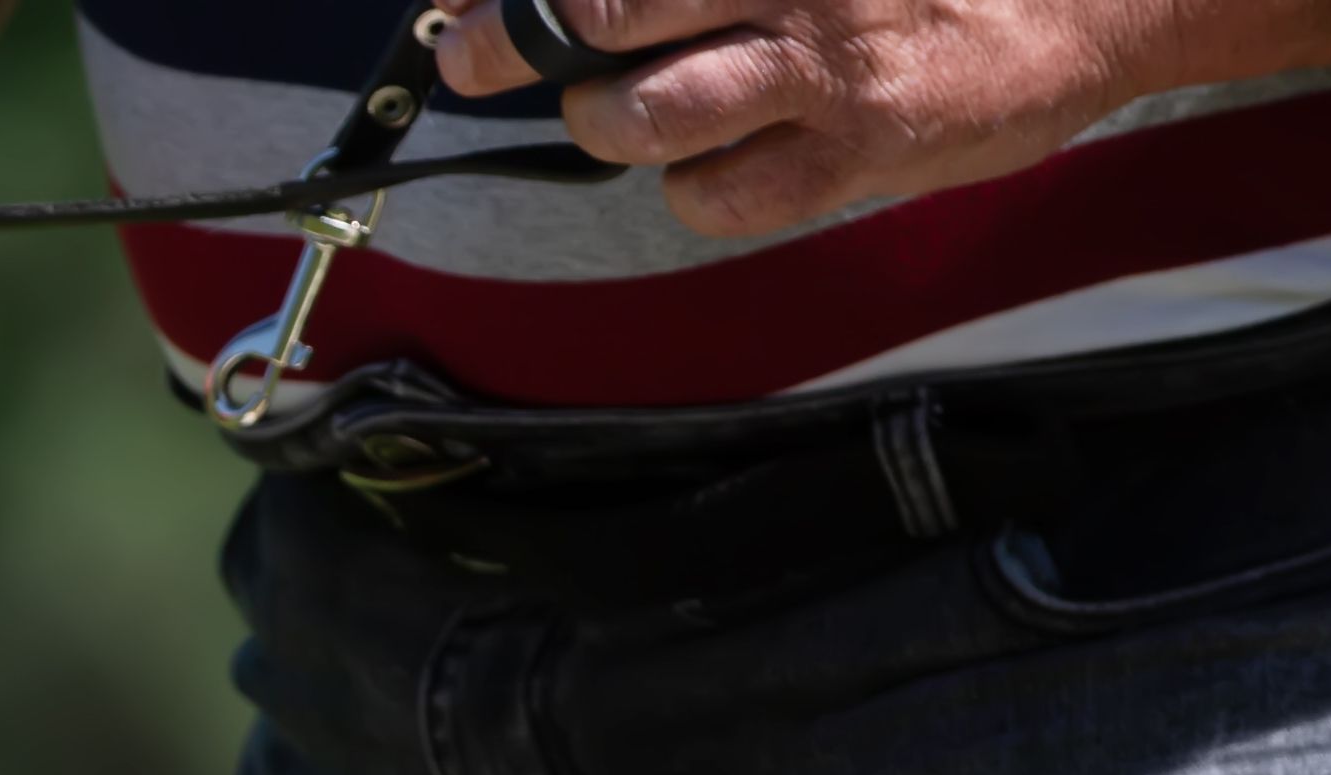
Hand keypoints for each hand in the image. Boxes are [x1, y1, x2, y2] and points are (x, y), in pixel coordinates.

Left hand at [437, 0, 1170, 235]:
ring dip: (601, 122)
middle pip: (600, 9)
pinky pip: (719, 198)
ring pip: (642, 115)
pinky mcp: (858, 152)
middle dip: (510, 39)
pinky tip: (710, 167)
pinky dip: (689, 192)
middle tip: (472, 51)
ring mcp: (824, 67)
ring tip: (612, 112)